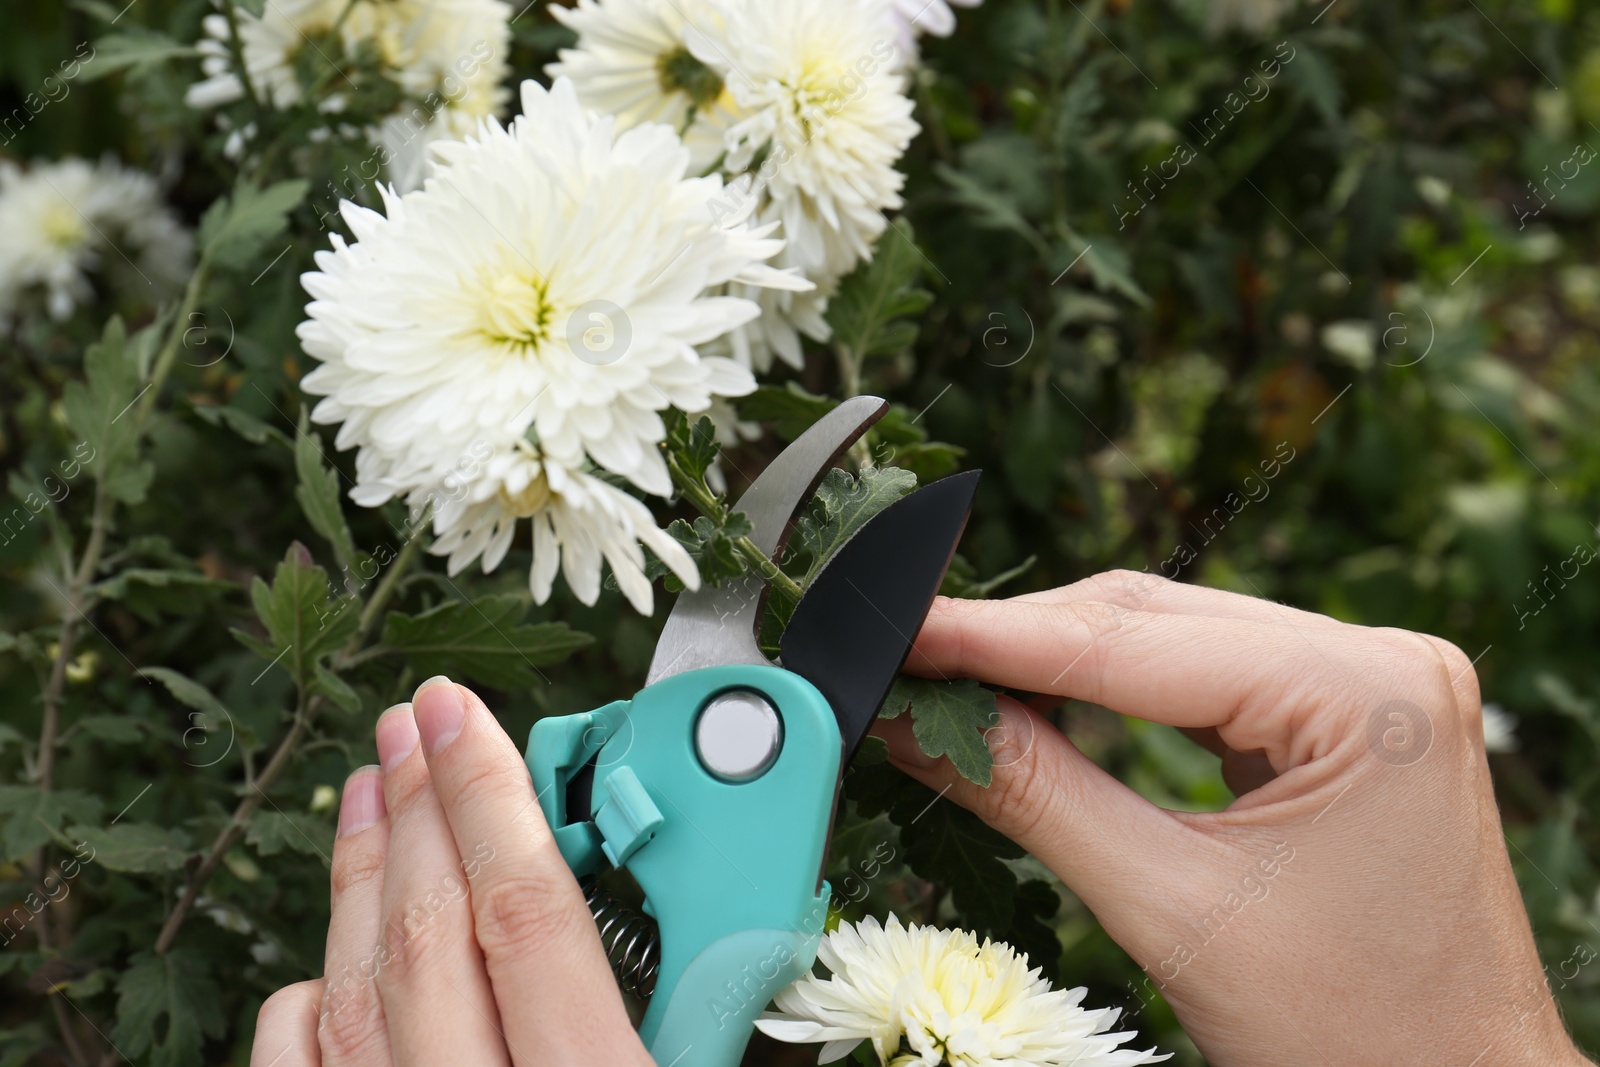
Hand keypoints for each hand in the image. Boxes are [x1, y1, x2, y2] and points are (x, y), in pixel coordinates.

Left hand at [251, 677, 650, 1066]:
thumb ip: (677, 999)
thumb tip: (673, 905)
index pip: (526, 912)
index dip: (486, 796)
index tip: (459, 715)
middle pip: (430, 937)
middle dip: (417, 811)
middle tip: (411, 726)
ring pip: (356, 996)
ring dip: (360, 881)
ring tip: (368, 792)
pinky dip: (308, 1008)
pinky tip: (325, 959)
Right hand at [875, 571, 1591, 1066]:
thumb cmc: (1352, 1036)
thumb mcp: (1169, 910)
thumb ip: (1036, 795)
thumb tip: (920, 721)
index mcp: (1365, 694)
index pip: (1135, 643)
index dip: (998, 639)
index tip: (902, 635)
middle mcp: (1382, 661)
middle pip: (1155, 620)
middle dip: (1024, 643)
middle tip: (912, 663)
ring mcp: (1372, 683)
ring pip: (1175, 638)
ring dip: (1064, 659)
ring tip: (960, 680)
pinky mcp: (1351, 715)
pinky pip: (1210, 676)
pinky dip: (1119, 689)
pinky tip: (1047, 698)